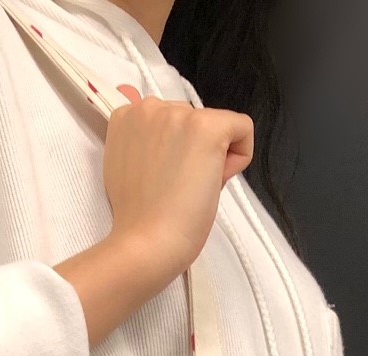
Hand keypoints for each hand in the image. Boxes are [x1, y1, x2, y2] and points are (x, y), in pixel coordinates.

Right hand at [103, 85, 253, 281]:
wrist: (148, 242)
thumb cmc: (137, 218)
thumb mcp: (124, 166)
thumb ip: (137, 138)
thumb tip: (135, 101)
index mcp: (126, 116)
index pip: (166, 122)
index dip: (170, 153)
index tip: (160, 179)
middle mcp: (150, 106)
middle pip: (191, 122)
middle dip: (192, 152)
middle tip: (175, 188)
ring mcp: (180, 114)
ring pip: (216, 127)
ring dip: (212, 157)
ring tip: (189, 189)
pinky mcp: (208, 127)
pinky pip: (243, 129)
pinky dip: (238, 158)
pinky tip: (213, 182)